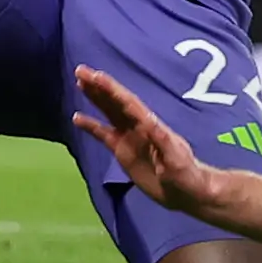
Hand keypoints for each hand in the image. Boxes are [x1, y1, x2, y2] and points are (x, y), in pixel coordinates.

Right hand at [72, 65, 215, 210]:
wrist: (184, 192)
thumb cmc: (185, 174)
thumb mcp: (176, 159)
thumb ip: (163, 140)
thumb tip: (149, 121)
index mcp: (150, 125)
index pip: (128, 102)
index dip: (112, 89)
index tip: (96, 76)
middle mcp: (137, 126)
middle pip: (115, 102)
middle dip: (99, 86)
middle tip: (80, 70)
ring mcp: (129, 137)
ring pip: (108, 112)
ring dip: (95, 98)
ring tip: (79, 83)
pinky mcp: (122, 151)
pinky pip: (103, 134)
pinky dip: (90, 125)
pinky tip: (77, 118)